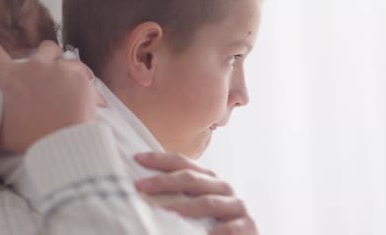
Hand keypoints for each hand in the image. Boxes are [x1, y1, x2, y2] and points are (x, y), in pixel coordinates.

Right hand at [0, 16, 102, 152]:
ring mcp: (59, 69)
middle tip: (50, 70)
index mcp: (12, 78)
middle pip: (43, 47)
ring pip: (66, 57)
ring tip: (71, 87)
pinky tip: (90, 99)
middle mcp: (35, 67)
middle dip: (47, 55)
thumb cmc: (31, 140)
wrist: (61, 144)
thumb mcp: (5, 133)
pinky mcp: (81, 76)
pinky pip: (85, 74)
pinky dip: (86, 85)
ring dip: (67, 69)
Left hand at [134, 152, 258, 234]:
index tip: (137, 158)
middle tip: (140, 186)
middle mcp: (223, 187)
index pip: (183, 163)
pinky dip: (214, 232)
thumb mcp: (196, 204)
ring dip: (184, 208)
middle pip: (191, 179)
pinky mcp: (248, 226)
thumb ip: (178, 195)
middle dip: (164, 181)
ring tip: (163, 212)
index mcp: (208, 178)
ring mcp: (237, 205)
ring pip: (207, 203)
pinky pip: (229, 229)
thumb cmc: (215, 221)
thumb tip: (143, 190)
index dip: (160, 159)